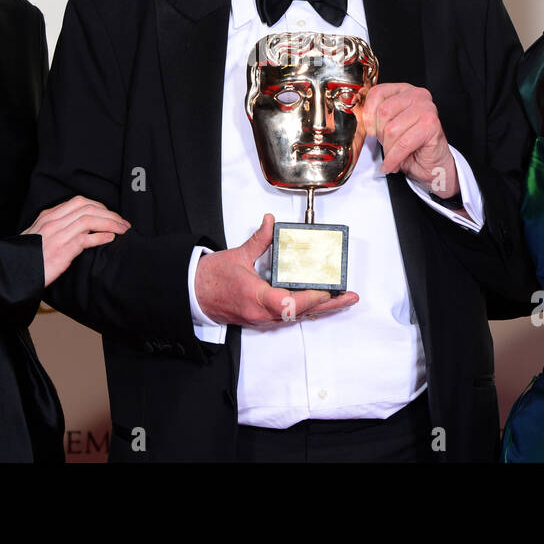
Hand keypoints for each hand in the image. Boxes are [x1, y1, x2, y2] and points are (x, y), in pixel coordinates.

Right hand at [23, 196, 129, 286]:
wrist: (12, 273)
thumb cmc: (27, 258)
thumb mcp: (40, 237)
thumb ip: (57, 229)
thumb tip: (80, 230)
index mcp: (48, 216)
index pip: (79, 202)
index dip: (99, 206)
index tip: (111, 214)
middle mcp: (53, 222)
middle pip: (88, 208)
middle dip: (110, 213)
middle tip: (123, 223)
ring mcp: (56, 235)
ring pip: (89, 220)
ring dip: (110, 223)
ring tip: (123, 230)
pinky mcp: (60, 251)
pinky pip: (85, 239)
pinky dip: (100, 237)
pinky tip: (110, 238)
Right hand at [195, 214, 358, 325]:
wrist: (194, 295)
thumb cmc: (212, 280)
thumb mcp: (237, 255)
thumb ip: (259, 239)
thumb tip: (270, 223)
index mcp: (255, 297)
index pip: (287, 303)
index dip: (309, 299)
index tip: (326, 290)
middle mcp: (261, 313)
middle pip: (300, 313)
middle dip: (328, 305)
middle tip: (349, 297)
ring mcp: (262, 319)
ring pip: (298, 317)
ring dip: (321, 309)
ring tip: (343, 300)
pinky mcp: (262, 320)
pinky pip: (289, 317)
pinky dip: (307, 310)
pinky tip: (321, 304)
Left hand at [361, 82, 459, 197]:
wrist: (431, 164)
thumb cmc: (409, 145)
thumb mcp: (386, 127)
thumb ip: (374, 118)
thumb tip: (358, 117)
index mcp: (403, 90)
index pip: (377, 92)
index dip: (368, 114)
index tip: (370, 131)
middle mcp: (417, 95)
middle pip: (383, 111)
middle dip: (381, 135)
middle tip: (387, 145)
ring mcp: (427, 108)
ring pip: (392, 129)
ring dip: (389, 149)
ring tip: (394, 155)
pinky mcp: (432, 125)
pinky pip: (403, 143)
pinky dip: (394, 159)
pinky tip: (393, 165)